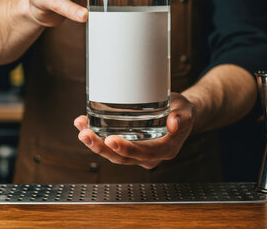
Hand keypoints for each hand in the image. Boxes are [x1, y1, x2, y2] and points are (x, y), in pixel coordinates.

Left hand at [74, 93, 194, 169]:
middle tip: (86, 134)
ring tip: (81, 127)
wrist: (179, 113)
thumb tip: (174, 123)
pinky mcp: (127, 145)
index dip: (126, 149)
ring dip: (94, 143)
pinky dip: (96, 135)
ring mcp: (136, 153)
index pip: (143, 153)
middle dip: (101, 147)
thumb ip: (181, 117)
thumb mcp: (185, 110)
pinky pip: (110, 145)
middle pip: (122, 157)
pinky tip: (83, 124)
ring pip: (113, 154)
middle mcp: (149, 156)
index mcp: (165, 149)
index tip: (111, 140)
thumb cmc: (181, 111)